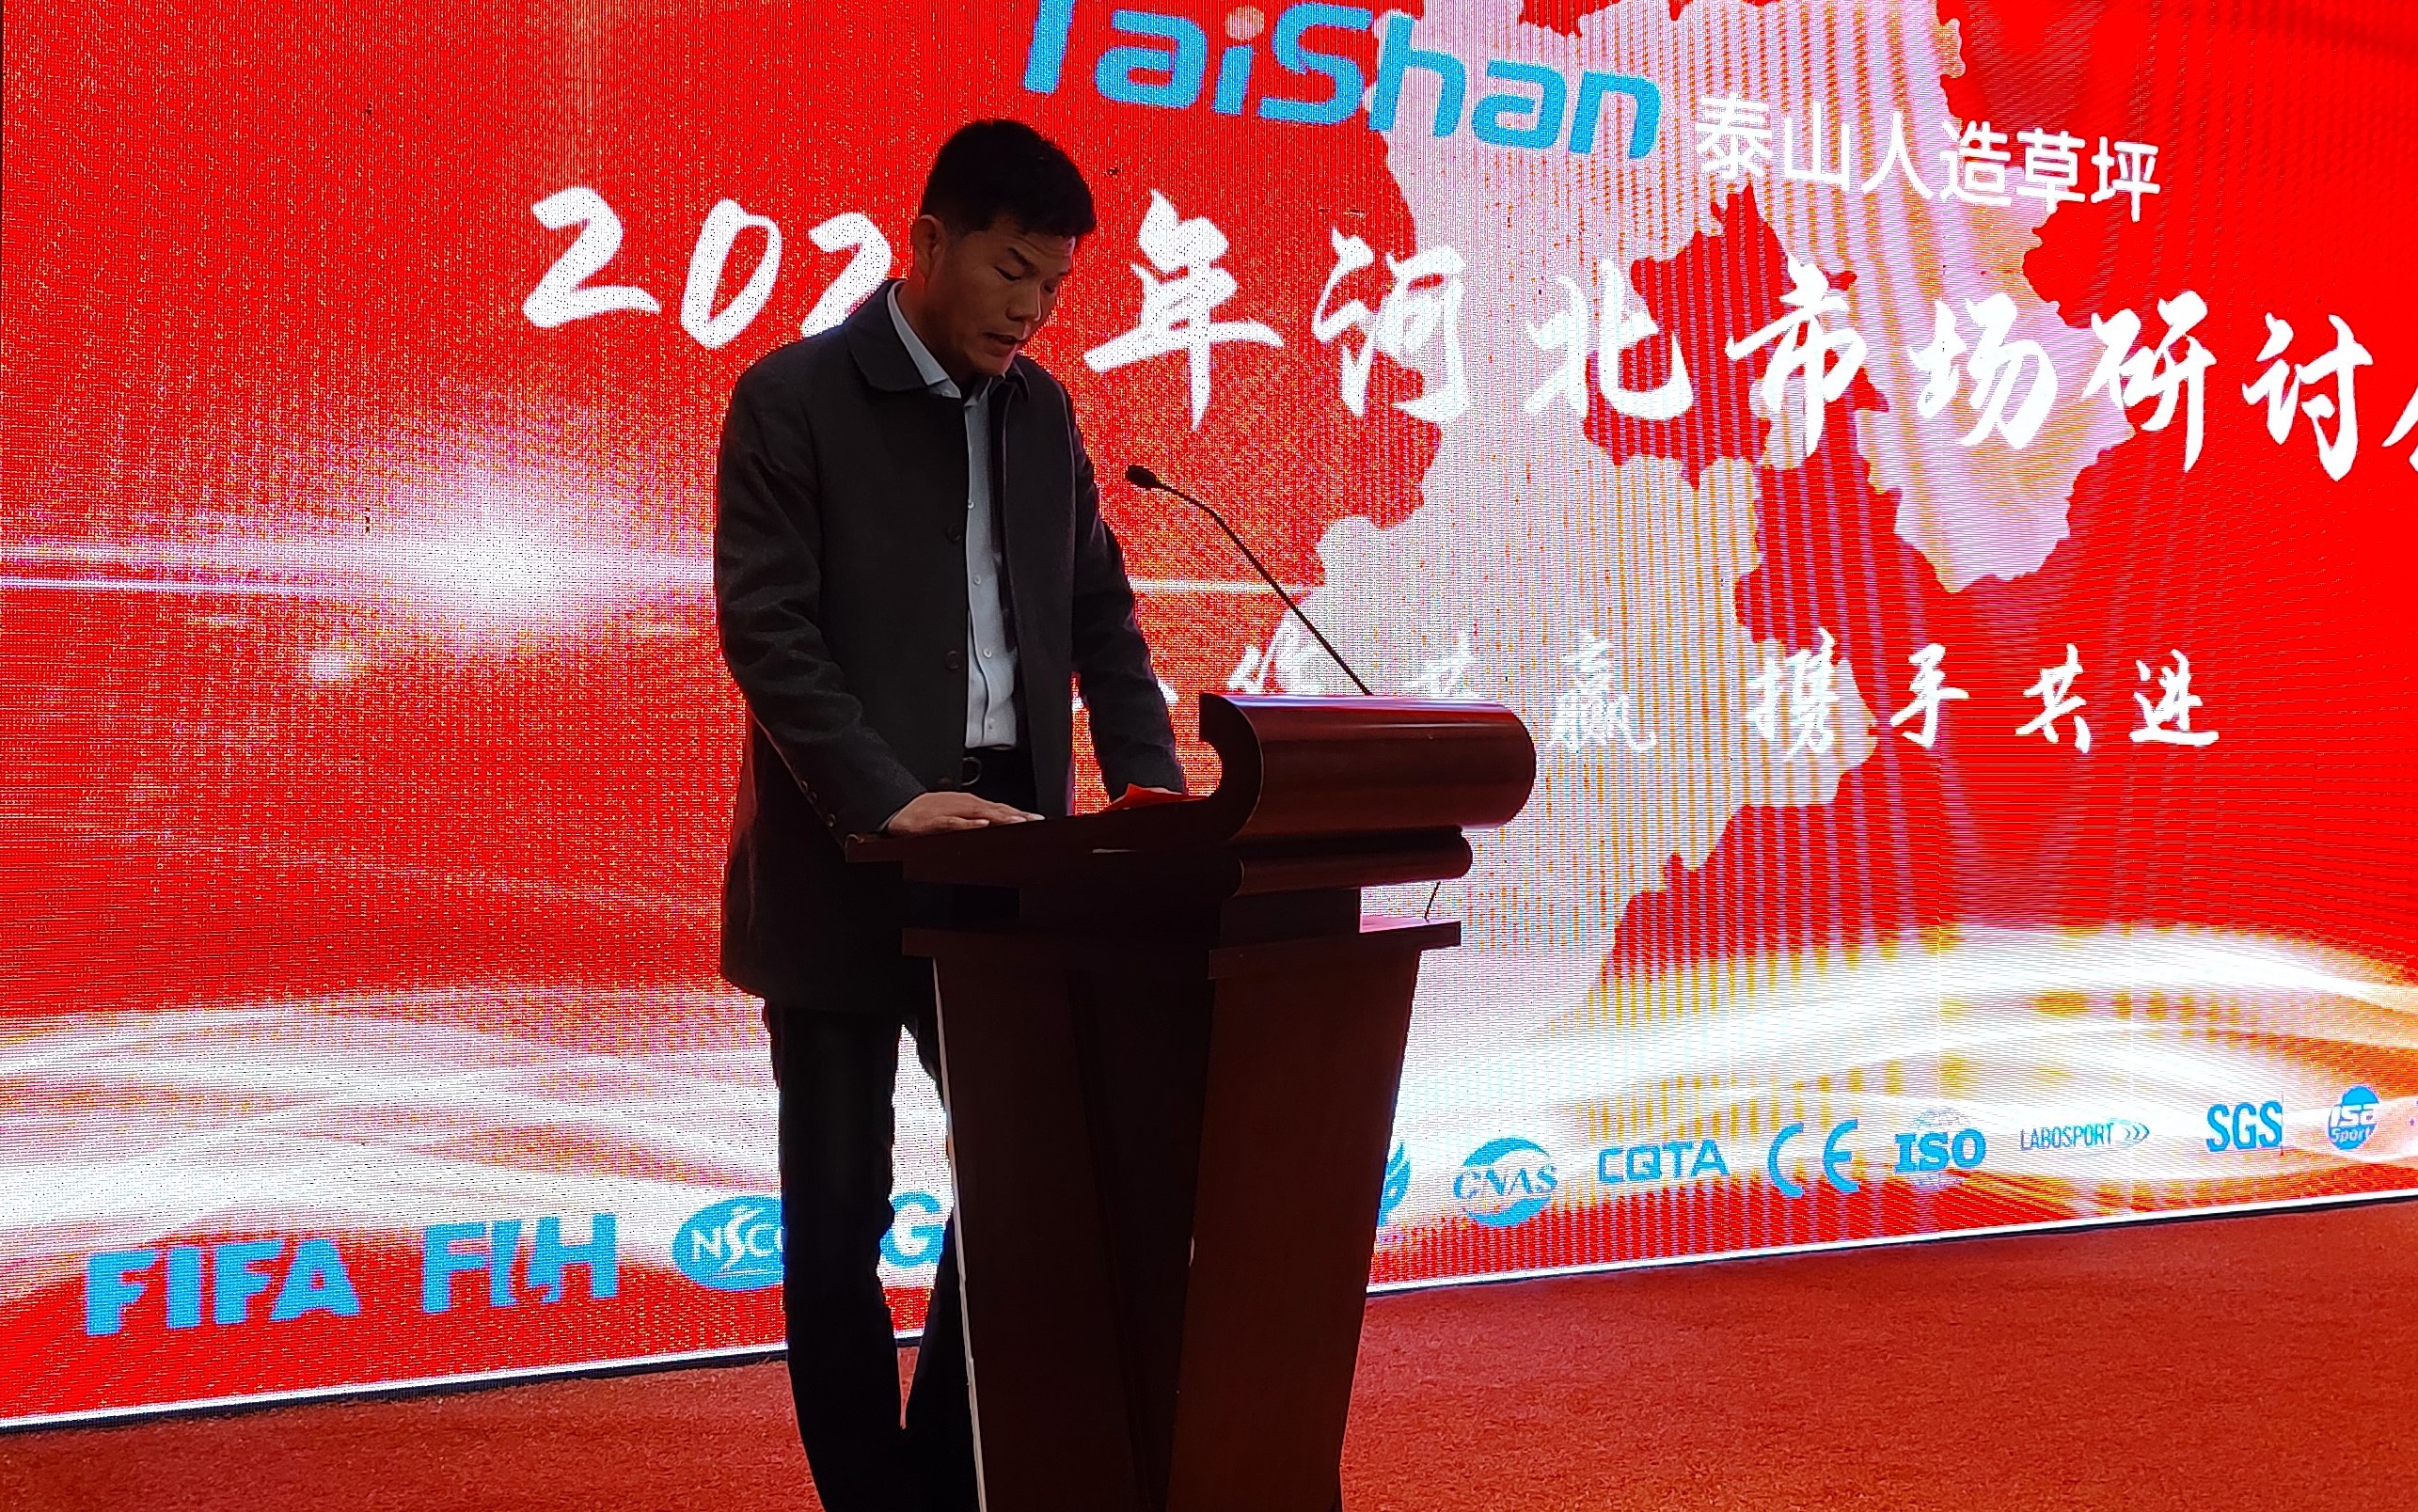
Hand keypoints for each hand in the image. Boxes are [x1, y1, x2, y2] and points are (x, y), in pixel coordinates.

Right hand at [882, 791, 1042, 835]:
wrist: (902, 809)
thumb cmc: (932, 813)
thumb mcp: (959, 814)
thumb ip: (979, 820)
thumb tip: (999, 826)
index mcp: (973, 805)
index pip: (1002, 808)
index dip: (1021, 814)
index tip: (1039, 820)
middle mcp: (966, 805)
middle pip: (996, 810)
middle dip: (1017, 815)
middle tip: (1036, 821)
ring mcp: (953, 812)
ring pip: (981, 813)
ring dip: (1001, 817)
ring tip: (1018, 821)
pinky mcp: (938, 821)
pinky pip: (956, 822)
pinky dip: (970, 824)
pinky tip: (982, 825)